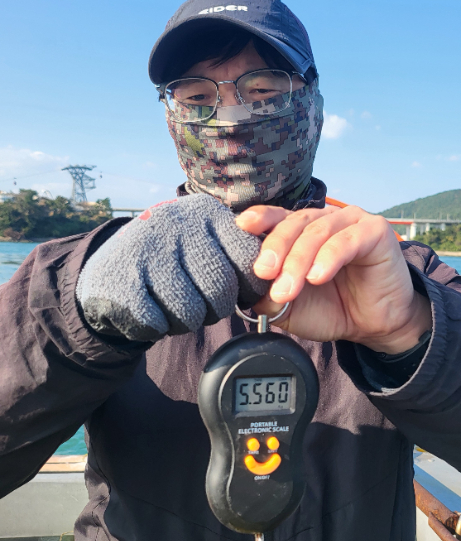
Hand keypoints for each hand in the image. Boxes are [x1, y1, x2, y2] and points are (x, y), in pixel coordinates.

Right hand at [76, 194, 268, 340]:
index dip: (249, 285)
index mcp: (206, 213)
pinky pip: (157, 322)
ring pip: (189, 311)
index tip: (240, 294)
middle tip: (203, 305)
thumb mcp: (206, 241)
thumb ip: (238, 254)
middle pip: (220, 290)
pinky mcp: (119, 279)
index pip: (248, 256)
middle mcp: (177, 224)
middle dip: (216, 309)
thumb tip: (270, 284)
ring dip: (186, 321)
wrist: (110, 269)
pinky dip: (157, 327)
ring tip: (176, 307)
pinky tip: (151, 311)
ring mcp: (146, 249)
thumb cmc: (173, 260)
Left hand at [236, 205, 431, 353]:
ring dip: (298, 261)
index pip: (277, 216)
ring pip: (318, 232)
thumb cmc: (334, 309)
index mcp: (303, 231)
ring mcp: (351, 221)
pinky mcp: (375, 231)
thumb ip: (268, 296)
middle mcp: (325, 220)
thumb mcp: (291, 307)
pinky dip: (328, 258)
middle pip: (294, 223)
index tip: (242, 226)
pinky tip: (318, 277)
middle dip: (275, 248)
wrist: (376, 326)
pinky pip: (347, 241)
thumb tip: (247, 290)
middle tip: (264, 273)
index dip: (260, 218)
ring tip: (289, 289)